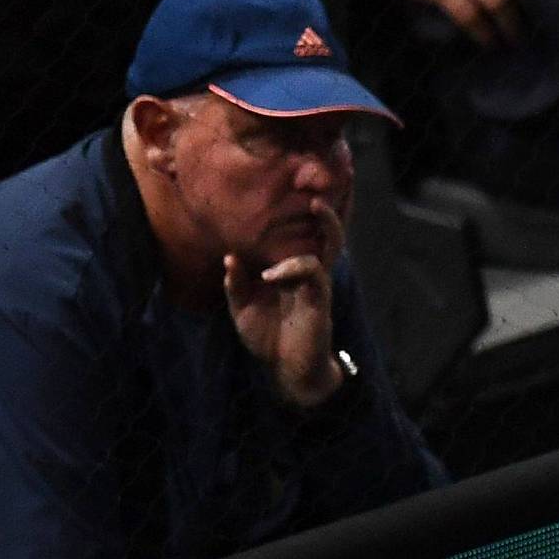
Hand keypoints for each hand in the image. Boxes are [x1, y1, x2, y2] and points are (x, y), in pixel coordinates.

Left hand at [224, 209, 346, 408]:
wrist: (286, 370)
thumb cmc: (269, 338)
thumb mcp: (242, 308)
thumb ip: (235, 283)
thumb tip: (230, 257)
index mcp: (290, 273)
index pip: (299, 239)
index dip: (300, 217)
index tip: (288, 190)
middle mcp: (308, 275)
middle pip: (327, 237)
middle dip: (328, 212)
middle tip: (320, 188)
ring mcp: (316, 286)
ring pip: (328, 247)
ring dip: (325, 225)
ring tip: (317, 206)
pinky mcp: (320, 300)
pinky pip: (313, 272)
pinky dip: (292, 268)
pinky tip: (270, 276)